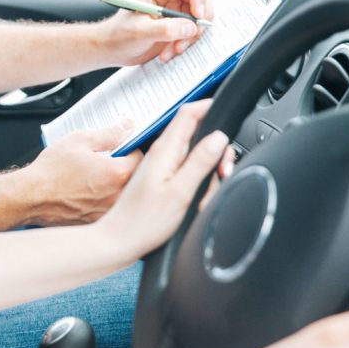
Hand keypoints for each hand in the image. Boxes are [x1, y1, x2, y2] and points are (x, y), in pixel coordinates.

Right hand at [20, 121, 141, 225]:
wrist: (30, 196)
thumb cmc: (51, 171)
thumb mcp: (80, 140)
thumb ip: (109, 134)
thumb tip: (126, 127)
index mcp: (117, 173)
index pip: (141, 157)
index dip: (130, 148)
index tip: (121, 147)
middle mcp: (117, 196)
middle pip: (136, 178)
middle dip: (126, 167)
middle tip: (108, 161)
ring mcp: (108, 213)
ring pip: (124, 196)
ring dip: (116, 186)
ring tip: (96, 178)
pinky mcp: (97, 222)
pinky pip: (110, 209)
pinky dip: (104, 200)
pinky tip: (88, 193)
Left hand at [98, 100, 227, 257]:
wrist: (120, 241)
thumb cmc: (144, 222)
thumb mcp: (180, 192)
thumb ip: (200, 162)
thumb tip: (219, 137)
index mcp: (165, 151)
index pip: (189, 114)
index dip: (209, 107)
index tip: (228, 113)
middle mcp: (163, 154)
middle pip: (199, 137)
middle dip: (217, 153)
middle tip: (222, 173)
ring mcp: (163, 167)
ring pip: (197, 157)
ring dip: (209, 174)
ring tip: (204, 197)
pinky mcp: (163, 180)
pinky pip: (189, 173)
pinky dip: (199, 185)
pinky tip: (196, 202)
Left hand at [100, 0, 213, 64]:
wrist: (112, 49)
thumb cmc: (118, 36)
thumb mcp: (140, 33)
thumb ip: (166, 29)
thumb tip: (190, 27)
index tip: (198, 15)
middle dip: (198, 17)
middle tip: (192, 34)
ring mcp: (173, 6)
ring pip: (199, 13)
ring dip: (191, 34)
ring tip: (174, 48)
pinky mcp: (177, 20)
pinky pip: (193, 27)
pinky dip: (187, 40)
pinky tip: (171, 49)